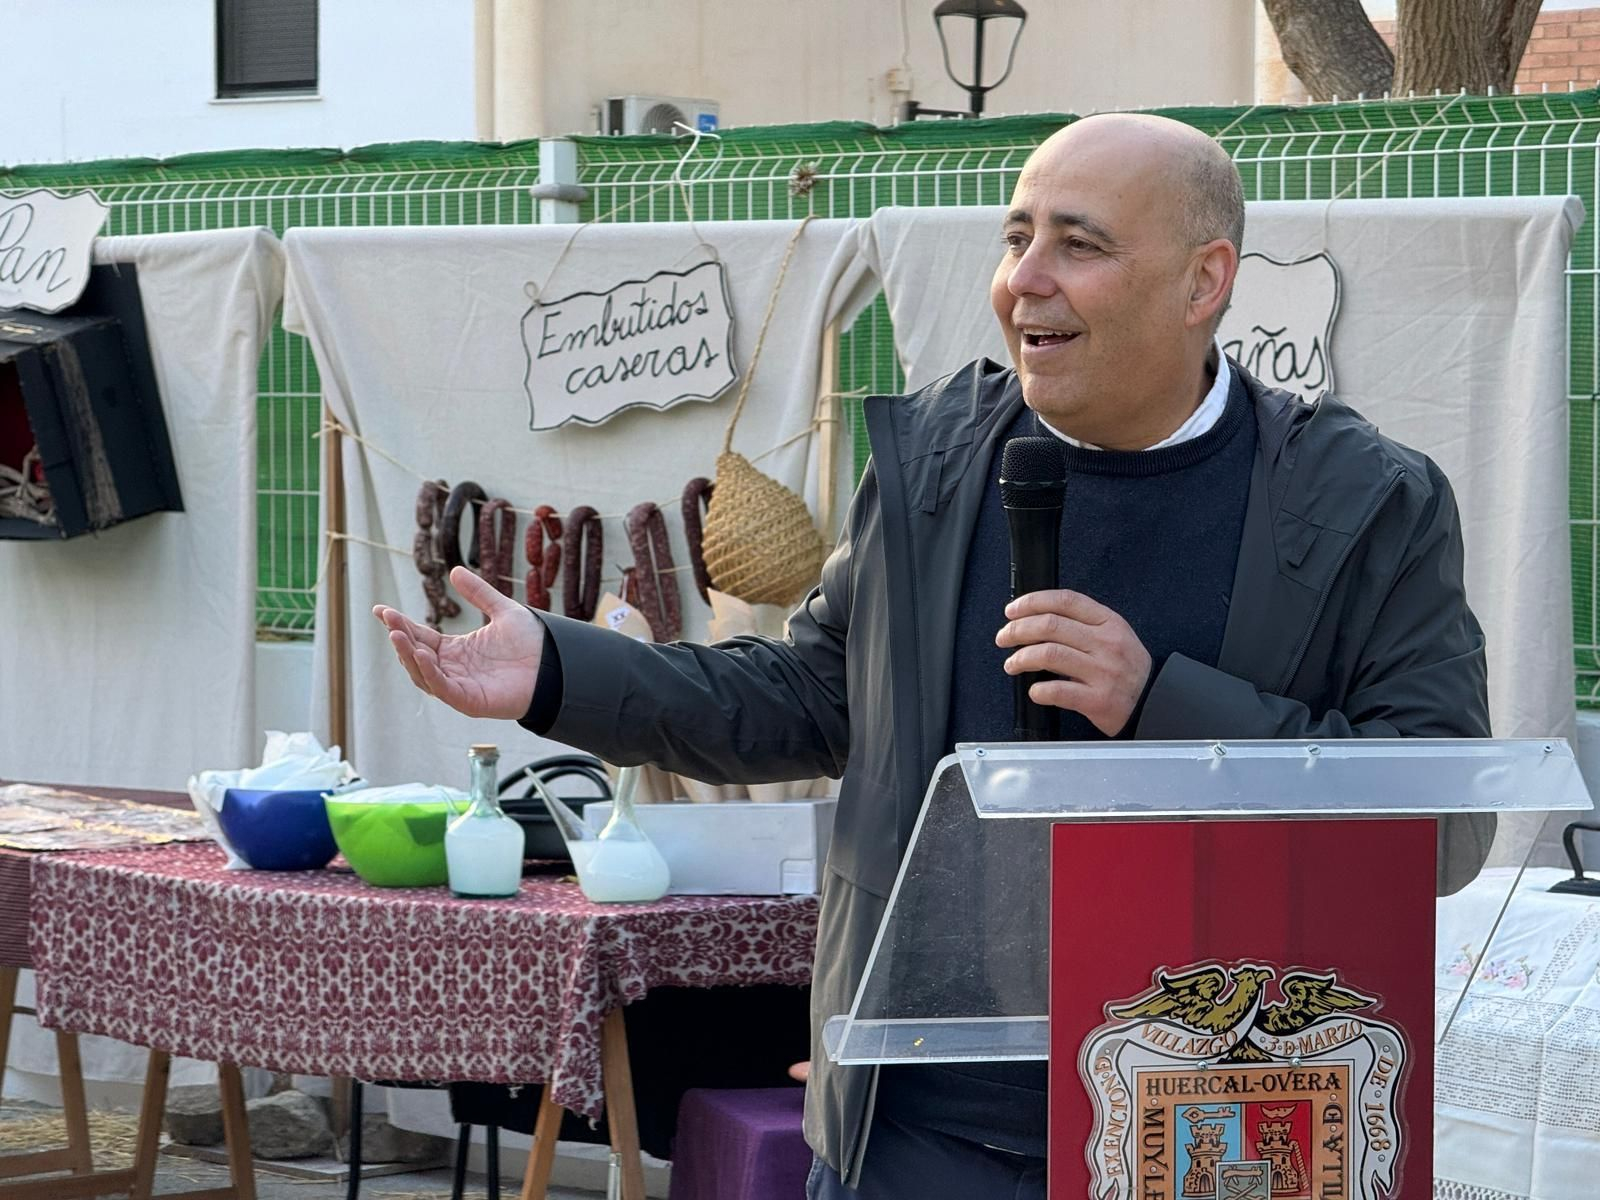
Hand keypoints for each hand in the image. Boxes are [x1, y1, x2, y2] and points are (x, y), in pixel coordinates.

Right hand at [373, 566, 545, 719]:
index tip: (380, 610)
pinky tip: (423, 654)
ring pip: (423, 674)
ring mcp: (460, 687)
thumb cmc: (533, 644)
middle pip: (416, 655)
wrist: (557, 664)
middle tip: (388, 619)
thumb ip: (479, 593)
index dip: (400, 624)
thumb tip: (455, 570)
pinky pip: (444, 689)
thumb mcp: (502, 610)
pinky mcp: (470, 701)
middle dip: (400, 637)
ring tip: (396, 634)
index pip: (420, 637)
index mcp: (456, 651)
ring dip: (408, 656)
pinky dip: (430, 674)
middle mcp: (454, 669)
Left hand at [995, 590, 1151, 735]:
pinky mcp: (1098, 700)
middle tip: (1004, 637)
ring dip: (1021, 658)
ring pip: (1049, 654)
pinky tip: (1034, 690)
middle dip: (1018, 629)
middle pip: (1050, 625)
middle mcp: (1106, 644)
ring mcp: (1103, 672)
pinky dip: (1039, 690)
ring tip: (1012, 664)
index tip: (1012, 610)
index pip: (1065, 601)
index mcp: (1108, 623)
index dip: (1032, 602)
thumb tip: (1036, 618)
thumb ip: (1082, 624)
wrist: (1154, 703)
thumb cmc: (1128, 669)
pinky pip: (1059, 691)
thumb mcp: (1115, 635)